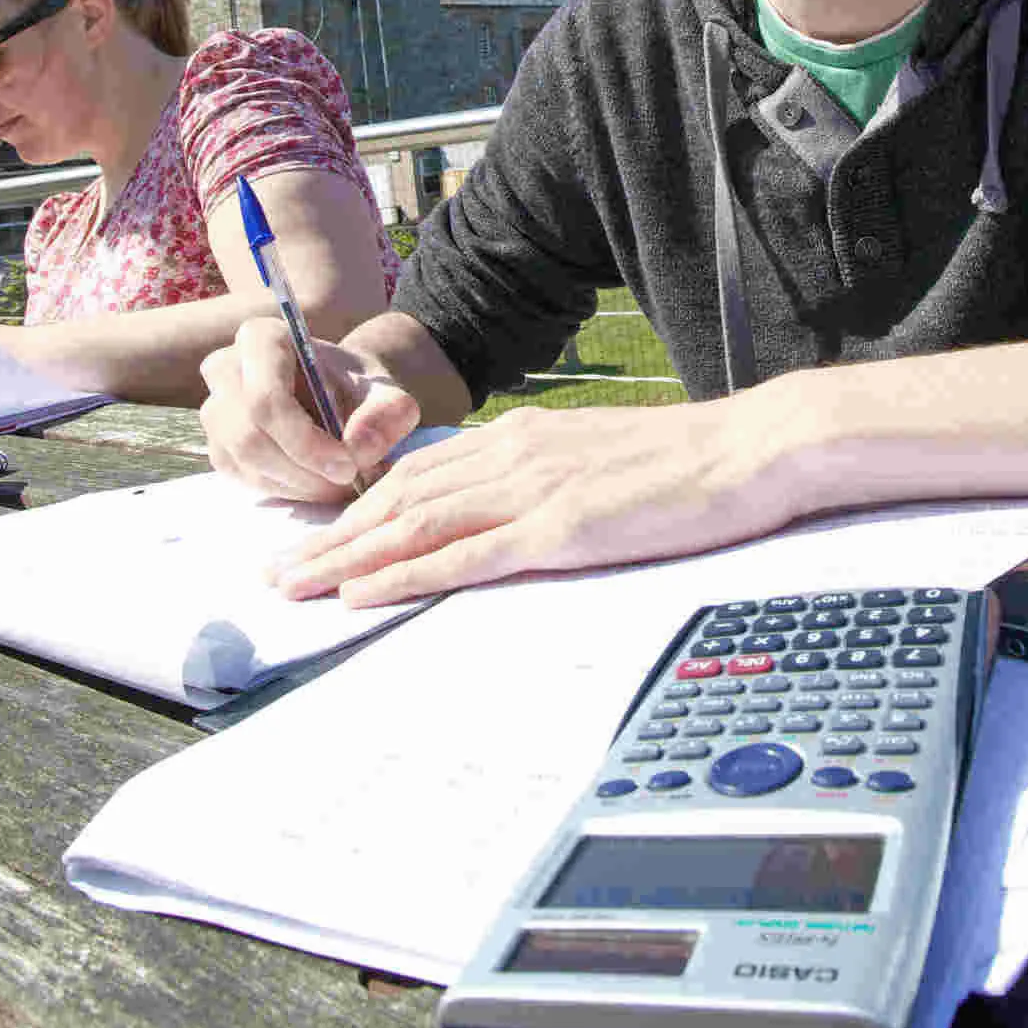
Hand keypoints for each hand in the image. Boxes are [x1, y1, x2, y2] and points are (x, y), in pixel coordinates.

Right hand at [200, 315, 420, 501]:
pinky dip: (284, 489)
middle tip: (348, 483)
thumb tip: (359, 450)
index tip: (348, 466)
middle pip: (249, 435)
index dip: (305, 442)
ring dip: (296, 484)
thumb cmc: (357, 386)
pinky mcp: (218, 443)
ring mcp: (214, 407)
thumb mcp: (386, 393)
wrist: (341, 392)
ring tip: (339, 484)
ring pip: (244, 461)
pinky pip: (242, 478)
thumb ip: (385, 414)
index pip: (266, 399)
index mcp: (261, 338)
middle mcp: (225, 367)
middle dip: (302, 470)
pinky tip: (317, 483)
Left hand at [270, 399, 800, 607]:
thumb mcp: (603, 461)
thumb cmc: (690, 463)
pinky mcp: (560, 529)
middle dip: (331, 537)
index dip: (361, 508)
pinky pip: (467, 554)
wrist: (750, 449)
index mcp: (525, 438)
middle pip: (399, 499)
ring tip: (296, 585)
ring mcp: (534, 490)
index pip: (420, 475)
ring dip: (347, 557)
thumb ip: (552, 478)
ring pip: (416, 524)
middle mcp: (515, 455)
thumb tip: (519, 509)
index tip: (319, 538)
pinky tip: (365, 590)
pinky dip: (406, 573)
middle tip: (277, 571)